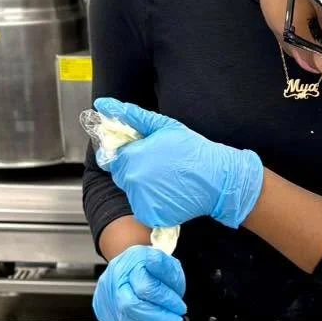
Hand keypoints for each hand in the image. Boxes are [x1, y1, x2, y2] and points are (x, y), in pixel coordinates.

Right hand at [93, 245, 186, 320]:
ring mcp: (106, 294)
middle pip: (132, 305)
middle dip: (159, 317)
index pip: (147, 286)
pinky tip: (147, 317)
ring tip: (161, 316)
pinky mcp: (102, 310)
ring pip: (127, 319)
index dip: (166, 300)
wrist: (128, 267)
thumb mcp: (167, 262)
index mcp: (132, 261)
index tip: (180, 308)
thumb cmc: (149, 267)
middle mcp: (115, 277)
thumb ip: (168, 272)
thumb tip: (165, 281)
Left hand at [94, 98, 263, 228]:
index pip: (117, 158)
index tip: (150, 156)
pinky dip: (153, 203)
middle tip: (163, 168)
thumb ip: (132, 116)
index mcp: (132, 157)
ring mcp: (141, 199)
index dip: (133, 156)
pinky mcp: (150, 215)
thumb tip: (104, 104)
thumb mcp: (164, 126)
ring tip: (168, 180)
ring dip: (145, 188)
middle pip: (124, 176)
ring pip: (133, 193)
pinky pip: (144, 209)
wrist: (217, 178)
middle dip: (138, 171)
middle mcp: (132, 180)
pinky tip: (170, 194)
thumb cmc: (193, 150)